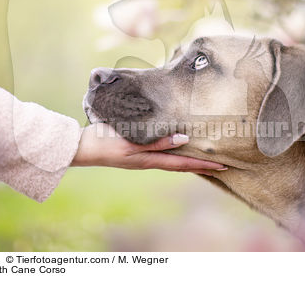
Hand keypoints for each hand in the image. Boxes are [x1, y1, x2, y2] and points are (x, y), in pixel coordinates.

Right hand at [71, 123, 226, 174]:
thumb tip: (183, 138)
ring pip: (171, 159)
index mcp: (149, 160)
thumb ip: (156, 142)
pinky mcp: (134, 150)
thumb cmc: (105, 143)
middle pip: (180, 164)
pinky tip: (175, 145)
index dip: (203, 165)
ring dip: (188, 158)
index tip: (223, 166)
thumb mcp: (131, 143)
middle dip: (200, 164)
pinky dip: (173, 151)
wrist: (80, 147)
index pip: (182, 164)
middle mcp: (148, 161)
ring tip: (203, 155)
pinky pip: (160, 153)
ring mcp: (140, 157)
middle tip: (221, 163)